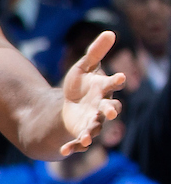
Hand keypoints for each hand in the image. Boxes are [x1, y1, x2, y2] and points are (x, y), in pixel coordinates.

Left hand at [59, 32, 123, 154]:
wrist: (70, 104)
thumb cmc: (82, 83)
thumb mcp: (84, 66)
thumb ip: (96, 51)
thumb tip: (110, 32)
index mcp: (104, 90)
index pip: (113, 85)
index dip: (117, 81)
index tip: (120, 77)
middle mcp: (102, 108)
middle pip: (109, 110)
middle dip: (111, 110)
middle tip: (111, 110)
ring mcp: (92, 122)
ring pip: (95, 129)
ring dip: (91, 133)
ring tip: (86, 138)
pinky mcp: (80, 133)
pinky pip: (77, 142)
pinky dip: (72, 147)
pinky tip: (64, 151)